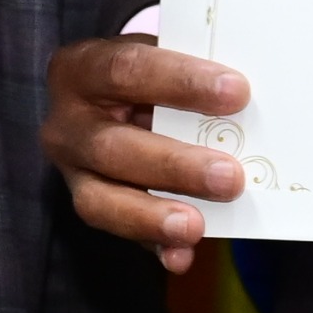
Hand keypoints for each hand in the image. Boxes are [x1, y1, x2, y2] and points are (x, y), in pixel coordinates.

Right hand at [43, 35, 249, 272]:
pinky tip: (181, 256)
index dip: (181, 82)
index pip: (127, 70)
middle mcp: (66, 123)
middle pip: (113, 146)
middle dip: (174, 165)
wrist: (108, 96)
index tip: (237, 93)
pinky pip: (117, 233)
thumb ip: (189, 74)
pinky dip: (152, 245)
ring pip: (100, 201)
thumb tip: (246, 100)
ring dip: (152, 216)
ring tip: (197, 226)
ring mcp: (71, 171)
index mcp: (82, 69)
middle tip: (230, 177)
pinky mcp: (88, 205)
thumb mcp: (157, 56)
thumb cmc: (145, 73)